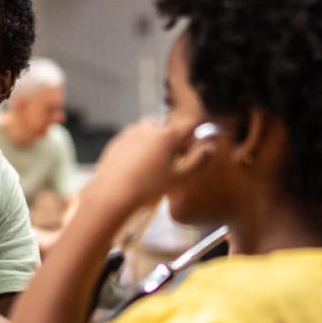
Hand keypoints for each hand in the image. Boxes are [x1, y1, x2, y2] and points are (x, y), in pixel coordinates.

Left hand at [80, 118, 213, 213]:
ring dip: (155, 146)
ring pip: (150, 135)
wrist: (111, 195)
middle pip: (168, 131)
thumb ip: (198, 160)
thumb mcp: (179, 178)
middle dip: (173, 144)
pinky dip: (138, 151)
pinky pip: (134, 142)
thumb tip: (210, 147)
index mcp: (167, 135)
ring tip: (152, 170)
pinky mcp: (116, 142)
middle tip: (172, 165)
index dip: (197, 136)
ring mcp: (130, 133)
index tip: (196, 149)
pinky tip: (136, 170)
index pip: (190, 126)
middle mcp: (148, 128)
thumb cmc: (148, 188)